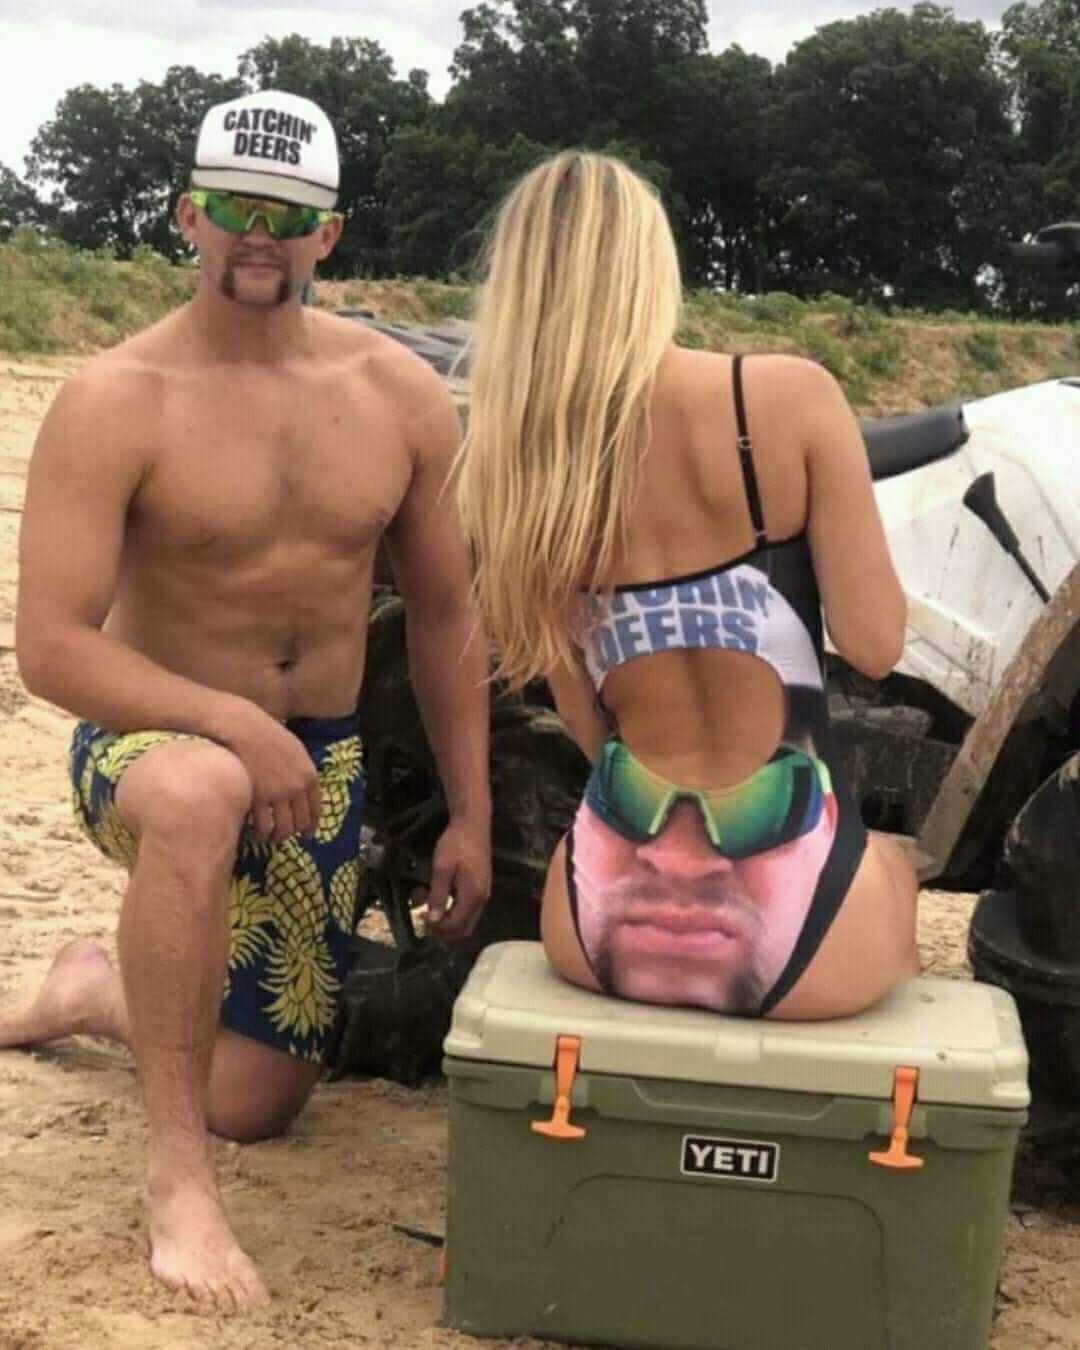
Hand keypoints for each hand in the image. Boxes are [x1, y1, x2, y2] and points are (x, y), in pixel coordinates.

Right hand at [219, 699, 321, 844]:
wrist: (244, 729)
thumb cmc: (267, 735)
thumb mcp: (295, 750)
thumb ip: (301, 771)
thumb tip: (302, 788)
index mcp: (309, 775)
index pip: (316, 808)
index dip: (312, 824)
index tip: (308, 834)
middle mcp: (297, 787)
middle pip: (301, 822)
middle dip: (294, 833)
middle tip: (284, 837)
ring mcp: (278, 794)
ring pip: (283, 828)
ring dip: (277, 837)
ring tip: (268, 838)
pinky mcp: (259, 798)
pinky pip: (263, 825)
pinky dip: (260, 834)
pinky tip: (255, 834)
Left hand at [424, 815, 491, 941]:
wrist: (473, 823)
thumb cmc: (456, 843)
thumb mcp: (442, 868)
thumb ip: (438, 895)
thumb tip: (433, 920)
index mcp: (472, 895)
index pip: (455, 925)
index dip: (438, 928)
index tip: (422, 920)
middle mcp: (482, 899)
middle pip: (464, 929)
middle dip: (444, 931)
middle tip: (426, 924)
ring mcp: (484, 893)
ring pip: (468, 921)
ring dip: (449, 923)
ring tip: (431, 914)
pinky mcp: (482, 887)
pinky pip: (470, 911)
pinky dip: (455, 913)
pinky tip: (442, 903)